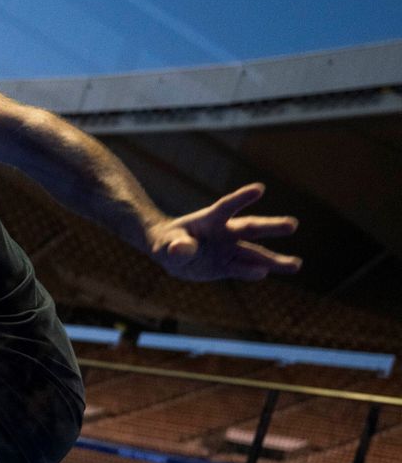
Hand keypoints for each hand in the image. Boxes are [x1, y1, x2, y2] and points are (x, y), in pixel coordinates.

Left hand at [147, 183, 301, 281]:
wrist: (172, 253)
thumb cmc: (169, 242)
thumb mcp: (167, 244)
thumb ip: (176, 246)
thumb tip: (182, 248)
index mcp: (211, 219)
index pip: (227, 206)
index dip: (241, 198)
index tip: (259, 189)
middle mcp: (225, 233)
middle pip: (250, 228)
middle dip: (270, 227)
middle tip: (292, 224)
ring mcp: (228, 250)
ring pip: (254, 254)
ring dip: (274, 260)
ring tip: (296, 265)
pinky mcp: (227, 266)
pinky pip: (242, 270)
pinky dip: (253, 272)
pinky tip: (267, 273)